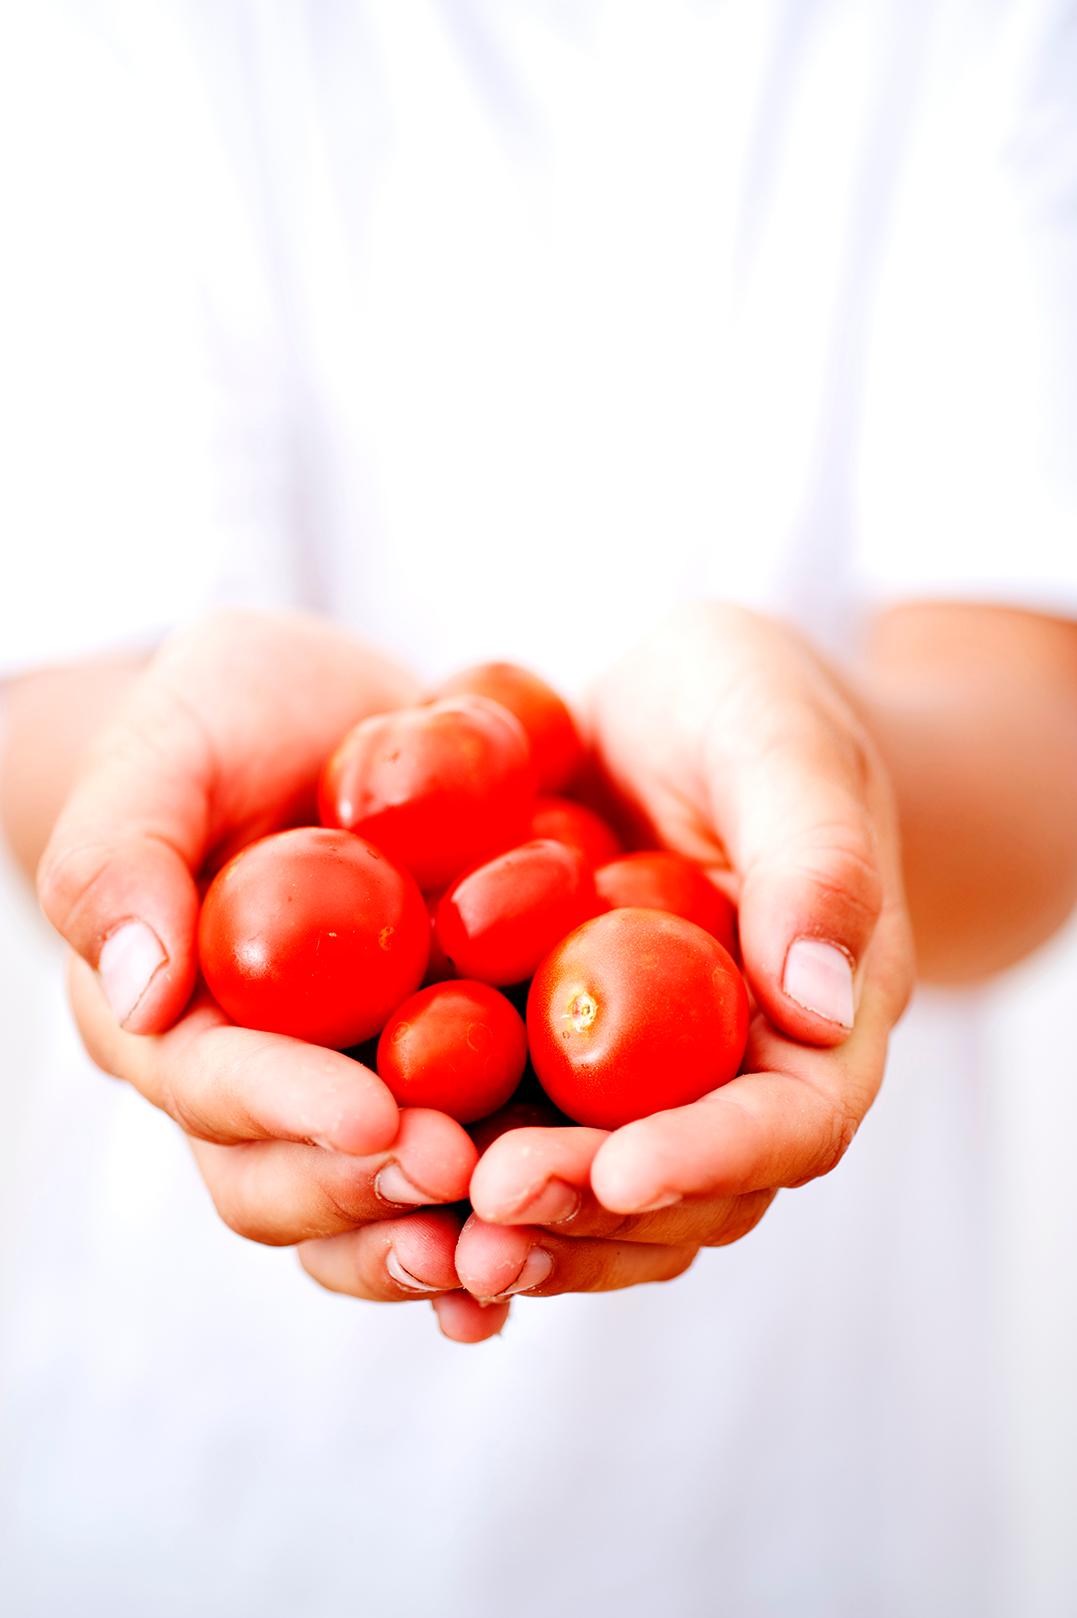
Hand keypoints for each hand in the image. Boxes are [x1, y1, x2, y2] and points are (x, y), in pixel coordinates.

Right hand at [38, 611, 503, 1340]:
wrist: (330, 719)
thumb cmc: (229, 718)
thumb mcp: (172, 745)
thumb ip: (124, 851)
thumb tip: (139, 990)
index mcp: (171, 1018)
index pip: (214, 1086)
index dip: (288, 1109)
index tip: (375, 1112)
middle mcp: (253, 1083)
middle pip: (286, 1183)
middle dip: (369, 1189)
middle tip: (460, 1174)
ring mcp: (348, 1094)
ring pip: (371, 1209)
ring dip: (441, 1237)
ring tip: (521, 1236)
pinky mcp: (440, 1085)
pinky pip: (467, 1170)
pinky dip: (512, 1208)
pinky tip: (588, 1215)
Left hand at [454, 603, 914, 1302]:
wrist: (674, 706)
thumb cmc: (752, 705)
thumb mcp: (786, 745)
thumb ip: (815, 861)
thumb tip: (817, 1002)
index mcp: (816, 1021)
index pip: (789, 1124)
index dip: (710, 1159)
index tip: (617, 1171)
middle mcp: (732, 1079)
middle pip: (681, 1195)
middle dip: (587, 1212)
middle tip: (487, 1204)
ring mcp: (637, 1084)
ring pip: (592, 1200)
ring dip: (517, 1228)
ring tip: (428, 1236)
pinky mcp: (549, 1065)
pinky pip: (510, 1139)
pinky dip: (454, 1182)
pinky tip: (375, 1189)